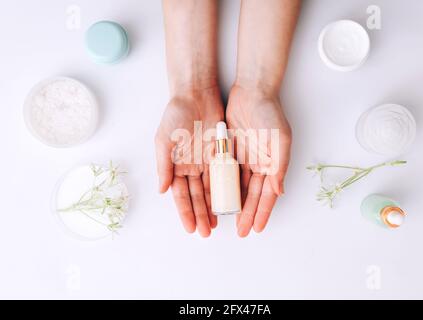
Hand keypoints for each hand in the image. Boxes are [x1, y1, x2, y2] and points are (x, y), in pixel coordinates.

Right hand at [155, 87, 223, 236]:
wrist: (195, 96)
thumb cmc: (175, 116)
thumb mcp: (164, 141)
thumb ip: (164, 166)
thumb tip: (162, 191)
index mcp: (175, 166)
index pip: (180, 195)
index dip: (185, 212)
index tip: (190, 228)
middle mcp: (190, 167)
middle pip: (195, 196)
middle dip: (200, 215)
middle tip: (205, 232)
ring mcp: (205, 162)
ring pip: (209, 190)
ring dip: (212, 207)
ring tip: (216, 224)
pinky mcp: (219, 154)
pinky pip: (222, 175)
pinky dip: (224, 190)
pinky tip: (227, 203)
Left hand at [226, 84, 291, 236]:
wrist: (252, 92)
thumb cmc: (269, 114)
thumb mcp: (280, 140)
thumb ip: (280, 166)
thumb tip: (279, 191)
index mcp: (273, 164)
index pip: (267, 195)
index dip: (263, 212)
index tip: (257, 228)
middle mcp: (259, 164)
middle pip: (253, 195)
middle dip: (248, 214)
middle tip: (242, 231)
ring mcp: (245, 158)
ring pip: (239, 187)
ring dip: (235, 203)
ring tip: (230, 220)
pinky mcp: (231, 150)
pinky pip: (226, 172)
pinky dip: (224, 186)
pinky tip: (219, 198)